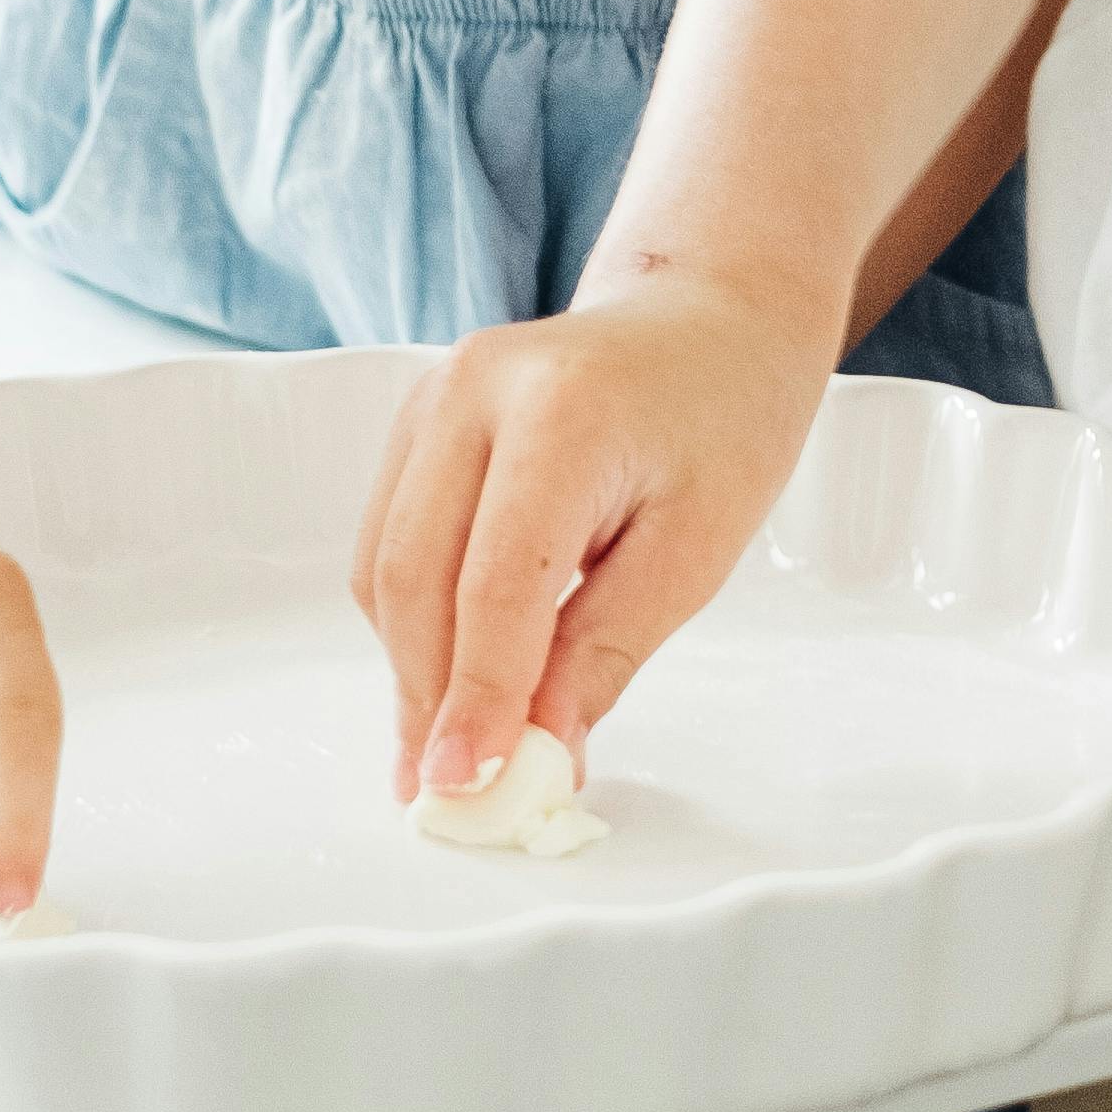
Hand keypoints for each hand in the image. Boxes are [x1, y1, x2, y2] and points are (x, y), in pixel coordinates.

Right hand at [351, 269, 832, 801]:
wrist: (708, 317)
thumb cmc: (725, 417)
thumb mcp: (697, 548)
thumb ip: (606, 650)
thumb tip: (532, 753)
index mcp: (563, 411)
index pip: (496, 581)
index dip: (476, 694)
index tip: (464, 783)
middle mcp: (474, 390)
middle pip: (417, 577)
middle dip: (428, 697)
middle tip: (450, 793)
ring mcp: (433, 397)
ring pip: (386, 565)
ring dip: (411, 666)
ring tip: (450, 752)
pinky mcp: (418, 421)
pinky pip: (390, 540)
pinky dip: (414, 619)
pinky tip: (454, 675)